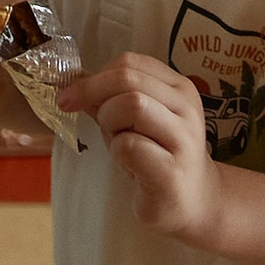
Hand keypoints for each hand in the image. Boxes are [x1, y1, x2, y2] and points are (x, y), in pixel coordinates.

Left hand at [62, 52, 219, 244]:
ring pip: (131, 105)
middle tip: (77, 114)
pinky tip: (129, 165)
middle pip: (128, 79)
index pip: (130, 62)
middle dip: (94, 94)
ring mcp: (183, 139)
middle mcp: (186, 108)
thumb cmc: (157, 157)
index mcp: (179, 88)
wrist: (193, 202)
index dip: (94, 76)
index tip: (71, 94)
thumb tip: (73, 82)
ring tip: (117, 143)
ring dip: (109, 123)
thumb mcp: (135, 121)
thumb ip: (110, 98)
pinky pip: (128, 146)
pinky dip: (116, 152)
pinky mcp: (171, 172)